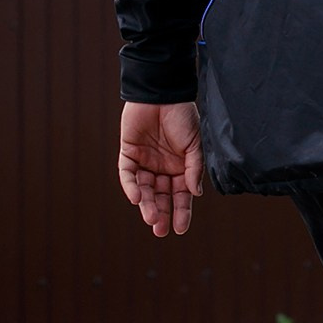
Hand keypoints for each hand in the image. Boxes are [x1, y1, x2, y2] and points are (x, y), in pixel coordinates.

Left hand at [118, 101, 204, 236]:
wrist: (162, 92)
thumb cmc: (182, 116)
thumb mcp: (194, 144)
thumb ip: (193, 169)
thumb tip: (195, 194)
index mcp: (181, 168)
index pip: (181, 195)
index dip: (181, 212)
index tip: (180, 229)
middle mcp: (162, 168)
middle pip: (161, 197)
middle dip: (161, 213)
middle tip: (160, 230)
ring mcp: (145, 161)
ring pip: (144, 189)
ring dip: (146, 204)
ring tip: (151, 217)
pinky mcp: (128, 152)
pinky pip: (128, 174)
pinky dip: (130, 186)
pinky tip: (136, 198)